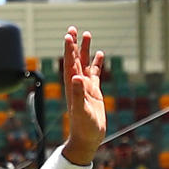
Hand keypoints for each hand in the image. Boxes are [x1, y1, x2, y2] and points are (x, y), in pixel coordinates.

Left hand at [61, 27, 105, 165]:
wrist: (87, 140)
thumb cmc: (83, 128)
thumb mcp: (81, 111)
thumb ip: (78, 95)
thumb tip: (76, 77)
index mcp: (73, 87)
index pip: (70, 64)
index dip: (69, 50)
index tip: (68, 35)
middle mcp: (78, 85)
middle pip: (75, 60)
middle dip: (74, 45)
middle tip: (73, 29)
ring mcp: (86, 88)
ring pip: (85, 64)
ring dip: (85, 50)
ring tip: (87, 34)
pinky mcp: (94, 93)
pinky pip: (95, 74)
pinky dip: (97, 64)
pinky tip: (100, 54)